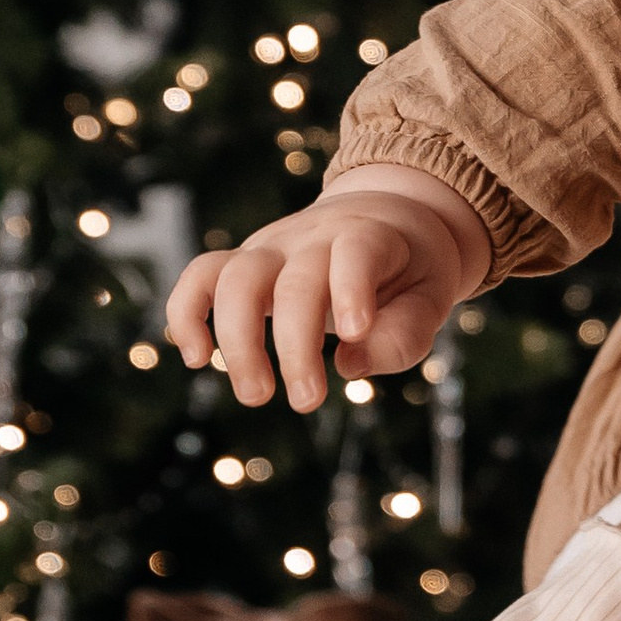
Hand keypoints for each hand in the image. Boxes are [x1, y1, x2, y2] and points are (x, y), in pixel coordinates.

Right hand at [166, 169, 494, 411]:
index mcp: (368, 236)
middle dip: (296, 347)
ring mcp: (271, 247)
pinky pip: (200, 276)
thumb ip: (405, 333)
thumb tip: (350, 366)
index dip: (352, 289)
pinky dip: (187, 313)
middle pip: (294, 283)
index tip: (354, 334)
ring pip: (236, 279)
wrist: (380, 217)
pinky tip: (197, 359)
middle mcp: (313, 237)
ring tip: (256, 395)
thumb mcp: (433, 294)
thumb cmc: (409, 266)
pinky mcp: (242, 263)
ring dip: (239, 341)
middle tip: (307, 402)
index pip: (356, 252)